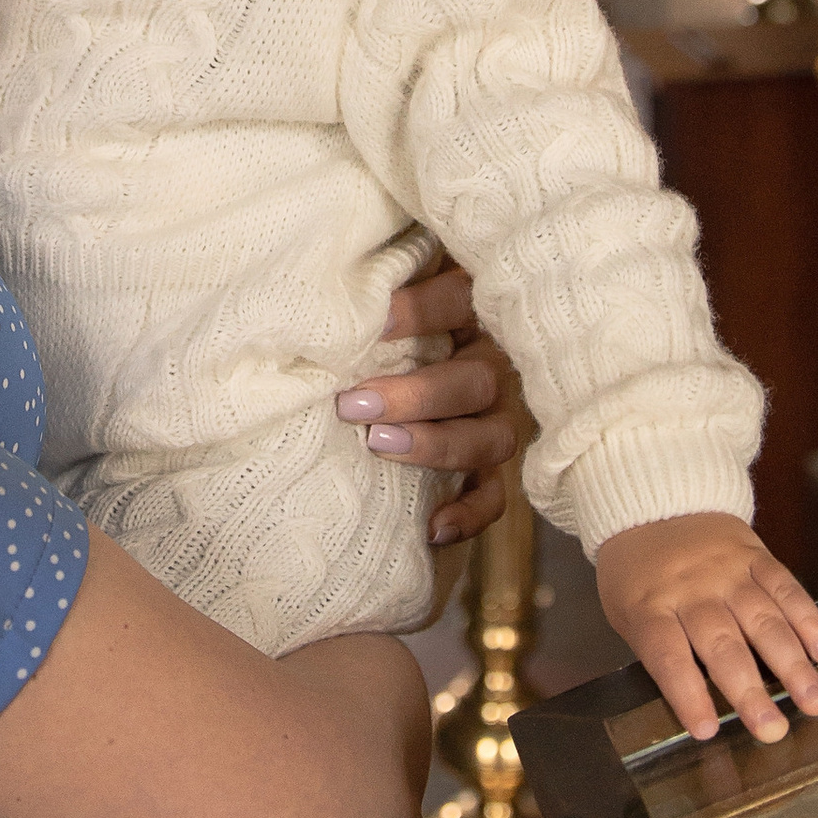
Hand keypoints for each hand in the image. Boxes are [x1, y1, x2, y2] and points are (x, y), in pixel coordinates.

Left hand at [335, 260, 525, 545]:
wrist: (413, 380)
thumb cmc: (383, 330)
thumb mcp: (386, 300)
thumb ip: (370, 290)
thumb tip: (317, 291)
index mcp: (472, 313)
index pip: (459, 301)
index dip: (420, 311)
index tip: (371, 323)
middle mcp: (495, 365)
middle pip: (476, 380)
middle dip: (415, 394)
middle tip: (353, 403)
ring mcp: (501, 420)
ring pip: (491, 438)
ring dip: (435, 445)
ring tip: (378, 445)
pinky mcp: (495, 469)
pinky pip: (495, 497)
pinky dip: (469, 514)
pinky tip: (432, 526)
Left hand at [593, 512, 817, 746]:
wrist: (653, 498)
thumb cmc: (638, 571)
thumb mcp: (625, 610)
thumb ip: (657, 651)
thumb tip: (696, 704)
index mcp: (649, 606)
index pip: (668, 656)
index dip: (688, 694)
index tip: (707, 730)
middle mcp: (691, 589)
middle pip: (722, 645)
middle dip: (750, 691)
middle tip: (773, 729)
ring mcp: (727, 570)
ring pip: (763, 620)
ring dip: (793, 664)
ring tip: (815, 701)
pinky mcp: (755, 555)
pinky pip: (785, 587)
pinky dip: (809, 619)